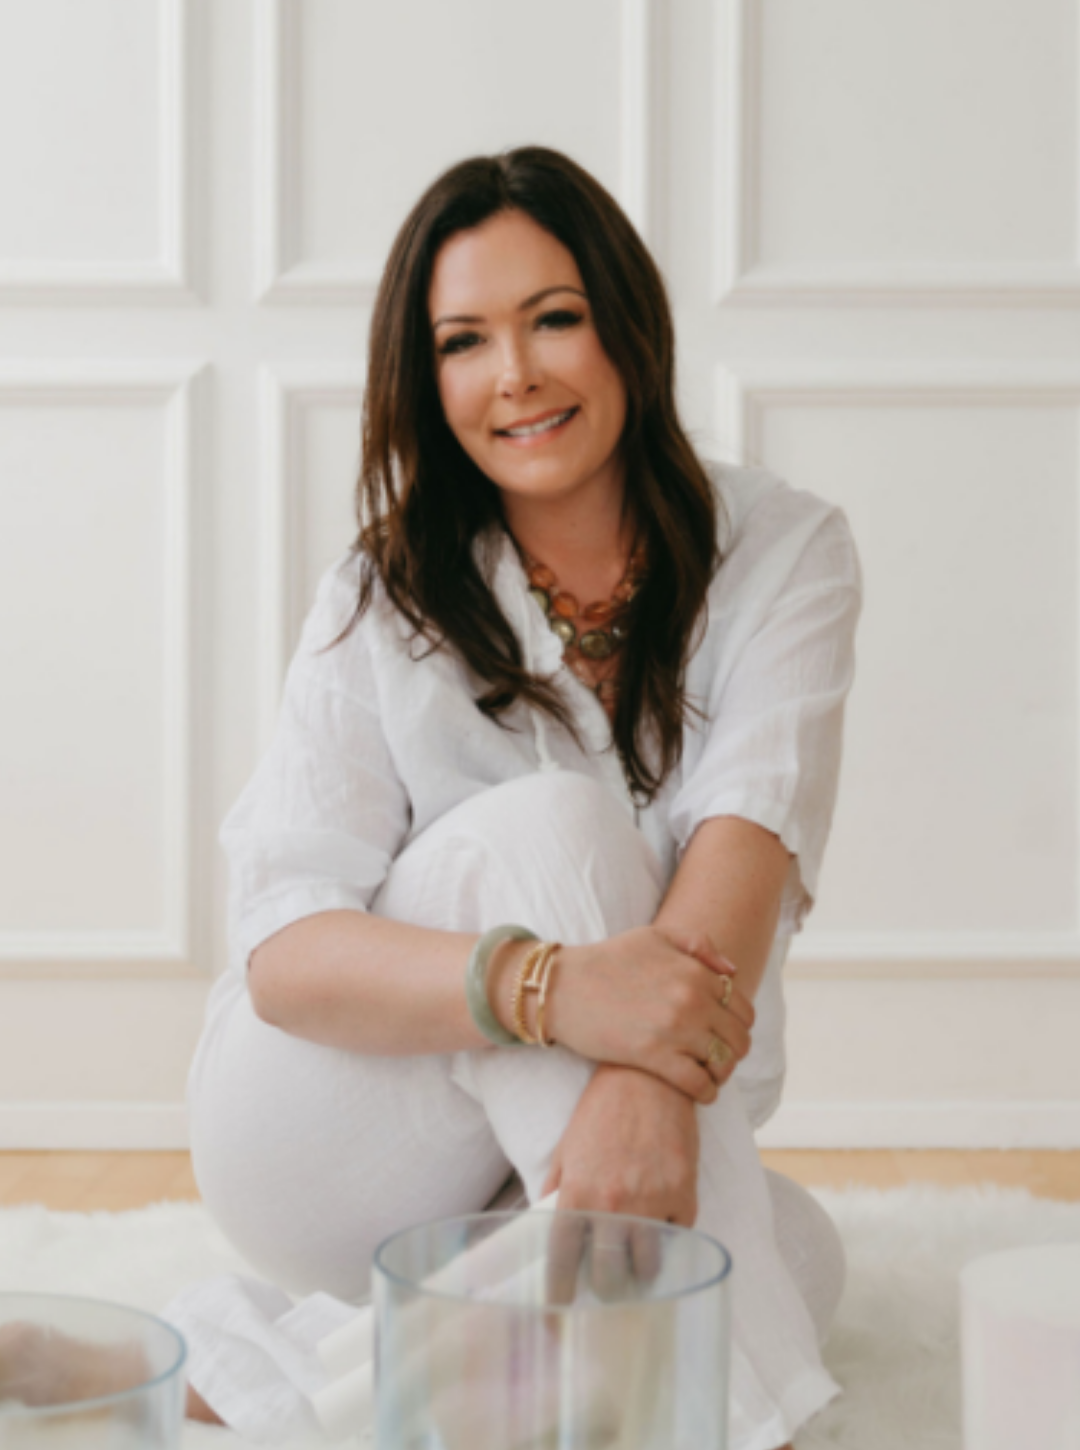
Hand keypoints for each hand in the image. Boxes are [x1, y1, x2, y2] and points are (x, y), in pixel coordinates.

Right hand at [516, 925, 754, 1104]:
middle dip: (734, 1052)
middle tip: (718, 1057)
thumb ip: (699, 945)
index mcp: (695, 973)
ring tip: (709, 1075)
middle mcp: (691, 1001)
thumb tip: (732, 972)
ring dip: (721, 1074)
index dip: (740, 1026)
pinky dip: (706, 1092)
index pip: (743, 1010)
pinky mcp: (653, 1056)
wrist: (563, 987)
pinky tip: (699, 1091)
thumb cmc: (607, 959)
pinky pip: (698, 1084)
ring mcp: (674, 1030)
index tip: (726, 1034)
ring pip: (723, 1064)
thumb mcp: (655, 936)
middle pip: (739, 1040)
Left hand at [541, 1065, 699, 1299]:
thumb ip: (556, 1192)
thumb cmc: (602, 1112)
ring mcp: (651, 1202)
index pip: (562, 1261)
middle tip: (603, 1285)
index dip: (559, 1292)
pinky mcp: (683, 1195)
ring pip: (645, 1268)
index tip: (559, 1308)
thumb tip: (544, 1230)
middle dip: (603, 1287)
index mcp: (577, 1193)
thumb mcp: (567, 1149)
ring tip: (632, 1266)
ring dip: (637, 1272)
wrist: (648, 1078)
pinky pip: (676, 1239)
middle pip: (606, 1276)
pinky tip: (658, 1232)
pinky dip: (666, 1242)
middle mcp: (613, 1203)